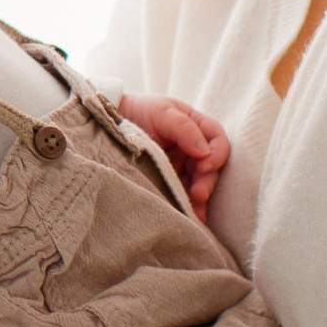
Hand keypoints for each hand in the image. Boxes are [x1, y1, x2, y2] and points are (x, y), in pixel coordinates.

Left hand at [116, 93, 229, 222]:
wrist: (109, 123)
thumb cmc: (138, 111)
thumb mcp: (161, 112)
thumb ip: (184, 127)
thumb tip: (204, 152)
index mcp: (195, 127)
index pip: (217, 141)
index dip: (216, 154)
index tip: (204, 165)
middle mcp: (191, 148)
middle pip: (210, 167)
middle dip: (207, 181)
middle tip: (198, 193)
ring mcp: (180, 165)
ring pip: (198, 183)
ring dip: (199, 197)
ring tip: (195, 210)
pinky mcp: (168, 180)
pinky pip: (182, 193)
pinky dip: (188, 204)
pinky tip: (189, 215)